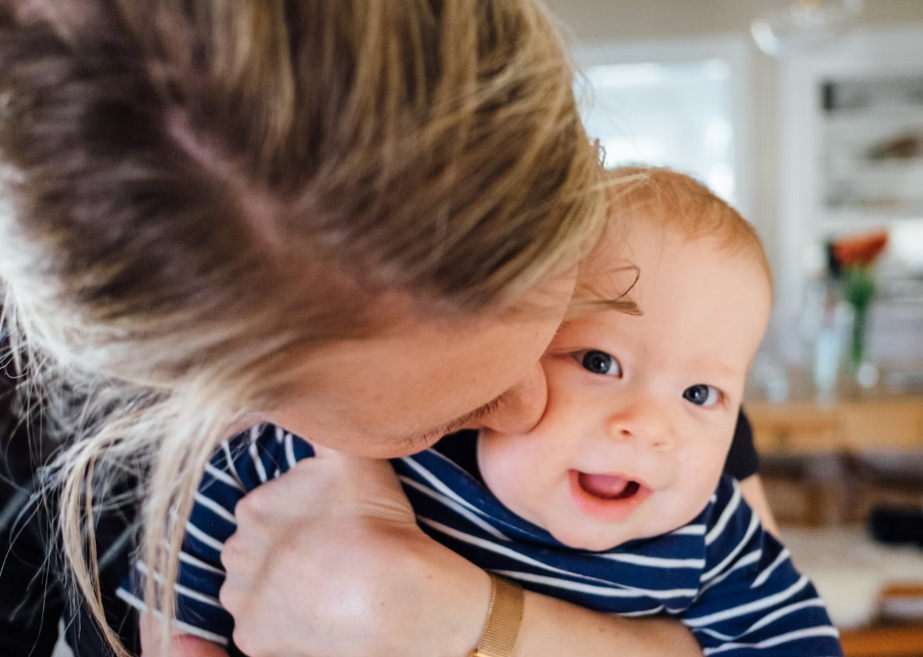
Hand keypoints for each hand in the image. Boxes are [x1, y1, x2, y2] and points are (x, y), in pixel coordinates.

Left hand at [219, 447, 491, 656]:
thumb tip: (300, 395)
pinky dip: (286, 624)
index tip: (332, 525)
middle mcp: (236, 552)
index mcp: (253, 506)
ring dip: (281, 587)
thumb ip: (320, 424)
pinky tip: (319, 614)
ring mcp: (243, 600)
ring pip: (257, 589)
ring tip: (327, 586)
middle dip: (285, 552)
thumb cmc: (376, 522)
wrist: (393, 595)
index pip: (268, 509)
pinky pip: (264, 629)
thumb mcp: (352, 455)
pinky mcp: (253, 640)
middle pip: (257, 549)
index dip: (302, 517)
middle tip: (330, 555)